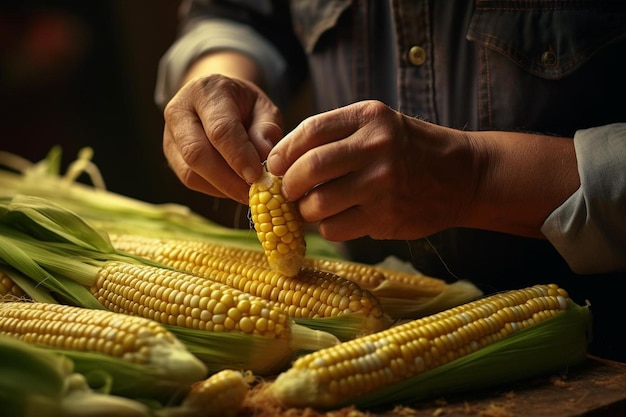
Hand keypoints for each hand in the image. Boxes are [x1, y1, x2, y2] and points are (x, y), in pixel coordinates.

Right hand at [163, 74, 283, 203]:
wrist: (216, 99)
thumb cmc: (244, 105)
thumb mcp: (263, 107)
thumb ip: (266, 129)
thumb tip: (264, 156)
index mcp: (207, 91)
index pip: (220, 129)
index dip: (239, 156)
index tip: (258, 176)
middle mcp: (180, 110)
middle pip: (197, 153)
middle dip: (228, 179)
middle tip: (254, 192)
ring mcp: (169, 134)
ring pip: (190, 171)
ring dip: (222, 187)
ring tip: (247, 191)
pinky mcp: (170, 154)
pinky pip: (190, 179)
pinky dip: (214, 189)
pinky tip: (233, 187)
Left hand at [267, 100, 480, 240]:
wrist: (462, 175)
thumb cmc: (409, 148)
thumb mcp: (378, 125)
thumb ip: (334, 135)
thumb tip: (281, 161)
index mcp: (370, 118)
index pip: (310, 131)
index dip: (283, 152)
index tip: (275, 165)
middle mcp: (376, 148)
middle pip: (309, 168)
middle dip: (288, 184)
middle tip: (288, 190)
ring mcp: (382, 185)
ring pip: (318, 204)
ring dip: (305, 210)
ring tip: (312, 207)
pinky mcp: (386, 217)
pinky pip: (335, 228)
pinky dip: (327, 227)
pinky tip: (336, 219)